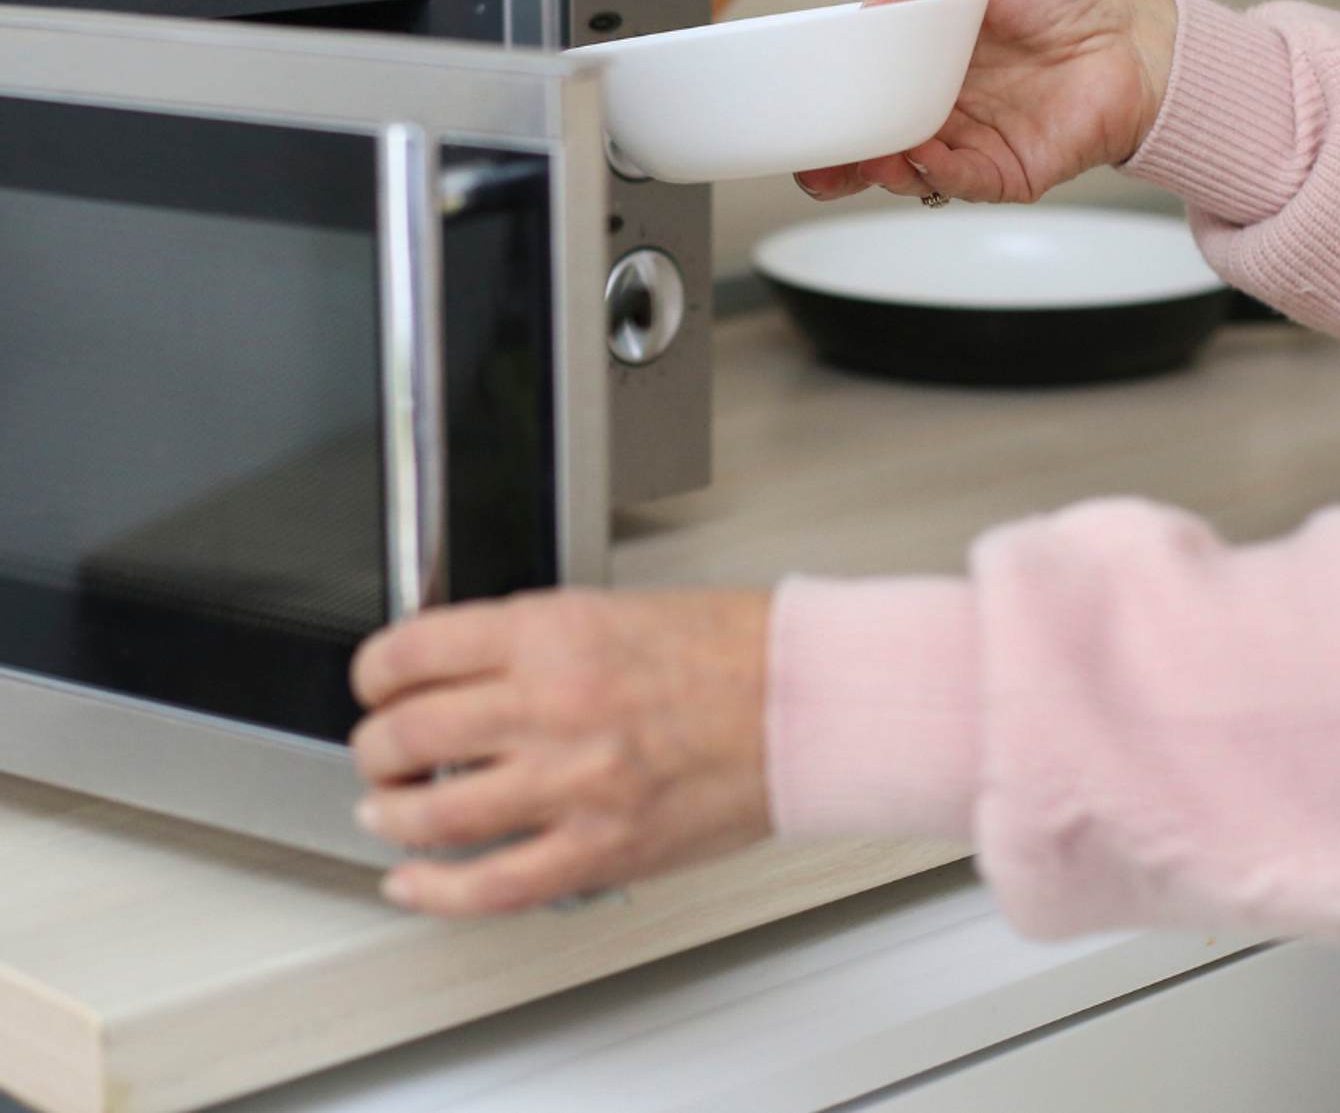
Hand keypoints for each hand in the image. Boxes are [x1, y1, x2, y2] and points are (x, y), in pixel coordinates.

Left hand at [349, 588, 771, 916]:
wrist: (803, 700)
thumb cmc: (731, 650)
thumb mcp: (615, 609)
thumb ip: (536, 641)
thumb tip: (469, 669)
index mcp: (553, 632)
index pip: (412, 651)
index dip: (373, 672)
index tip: (376, 683)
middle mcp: (550, 704)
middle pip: (404, 734)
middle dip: (375, 747)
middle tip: (380, 750)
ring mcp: (571, 783)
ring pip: (429, 814)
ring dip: (390, 815)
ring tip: (390, 810)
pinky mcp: (599, 849)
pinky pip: (488, 887)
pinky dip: (433, 892)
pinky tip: (414, 882)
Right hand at [796, 0, 1176, 203]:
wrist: (1132, 42)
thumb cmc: (1061, 2)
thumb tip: (868, 3)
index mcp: (921, 65)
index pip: (861, 94)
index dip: (828, 107)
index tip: (800, 112)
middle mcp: (938, 112)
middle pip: (871, 147)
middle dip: (837, 164)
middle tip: (814, 162)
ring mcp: (967, 147)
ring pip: (907, 173)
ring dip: (882, 170)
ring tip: (870, 156)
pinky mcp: (1004, 175)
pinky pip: (959, 183)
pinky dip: (935, 174)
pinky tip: (923, 156)